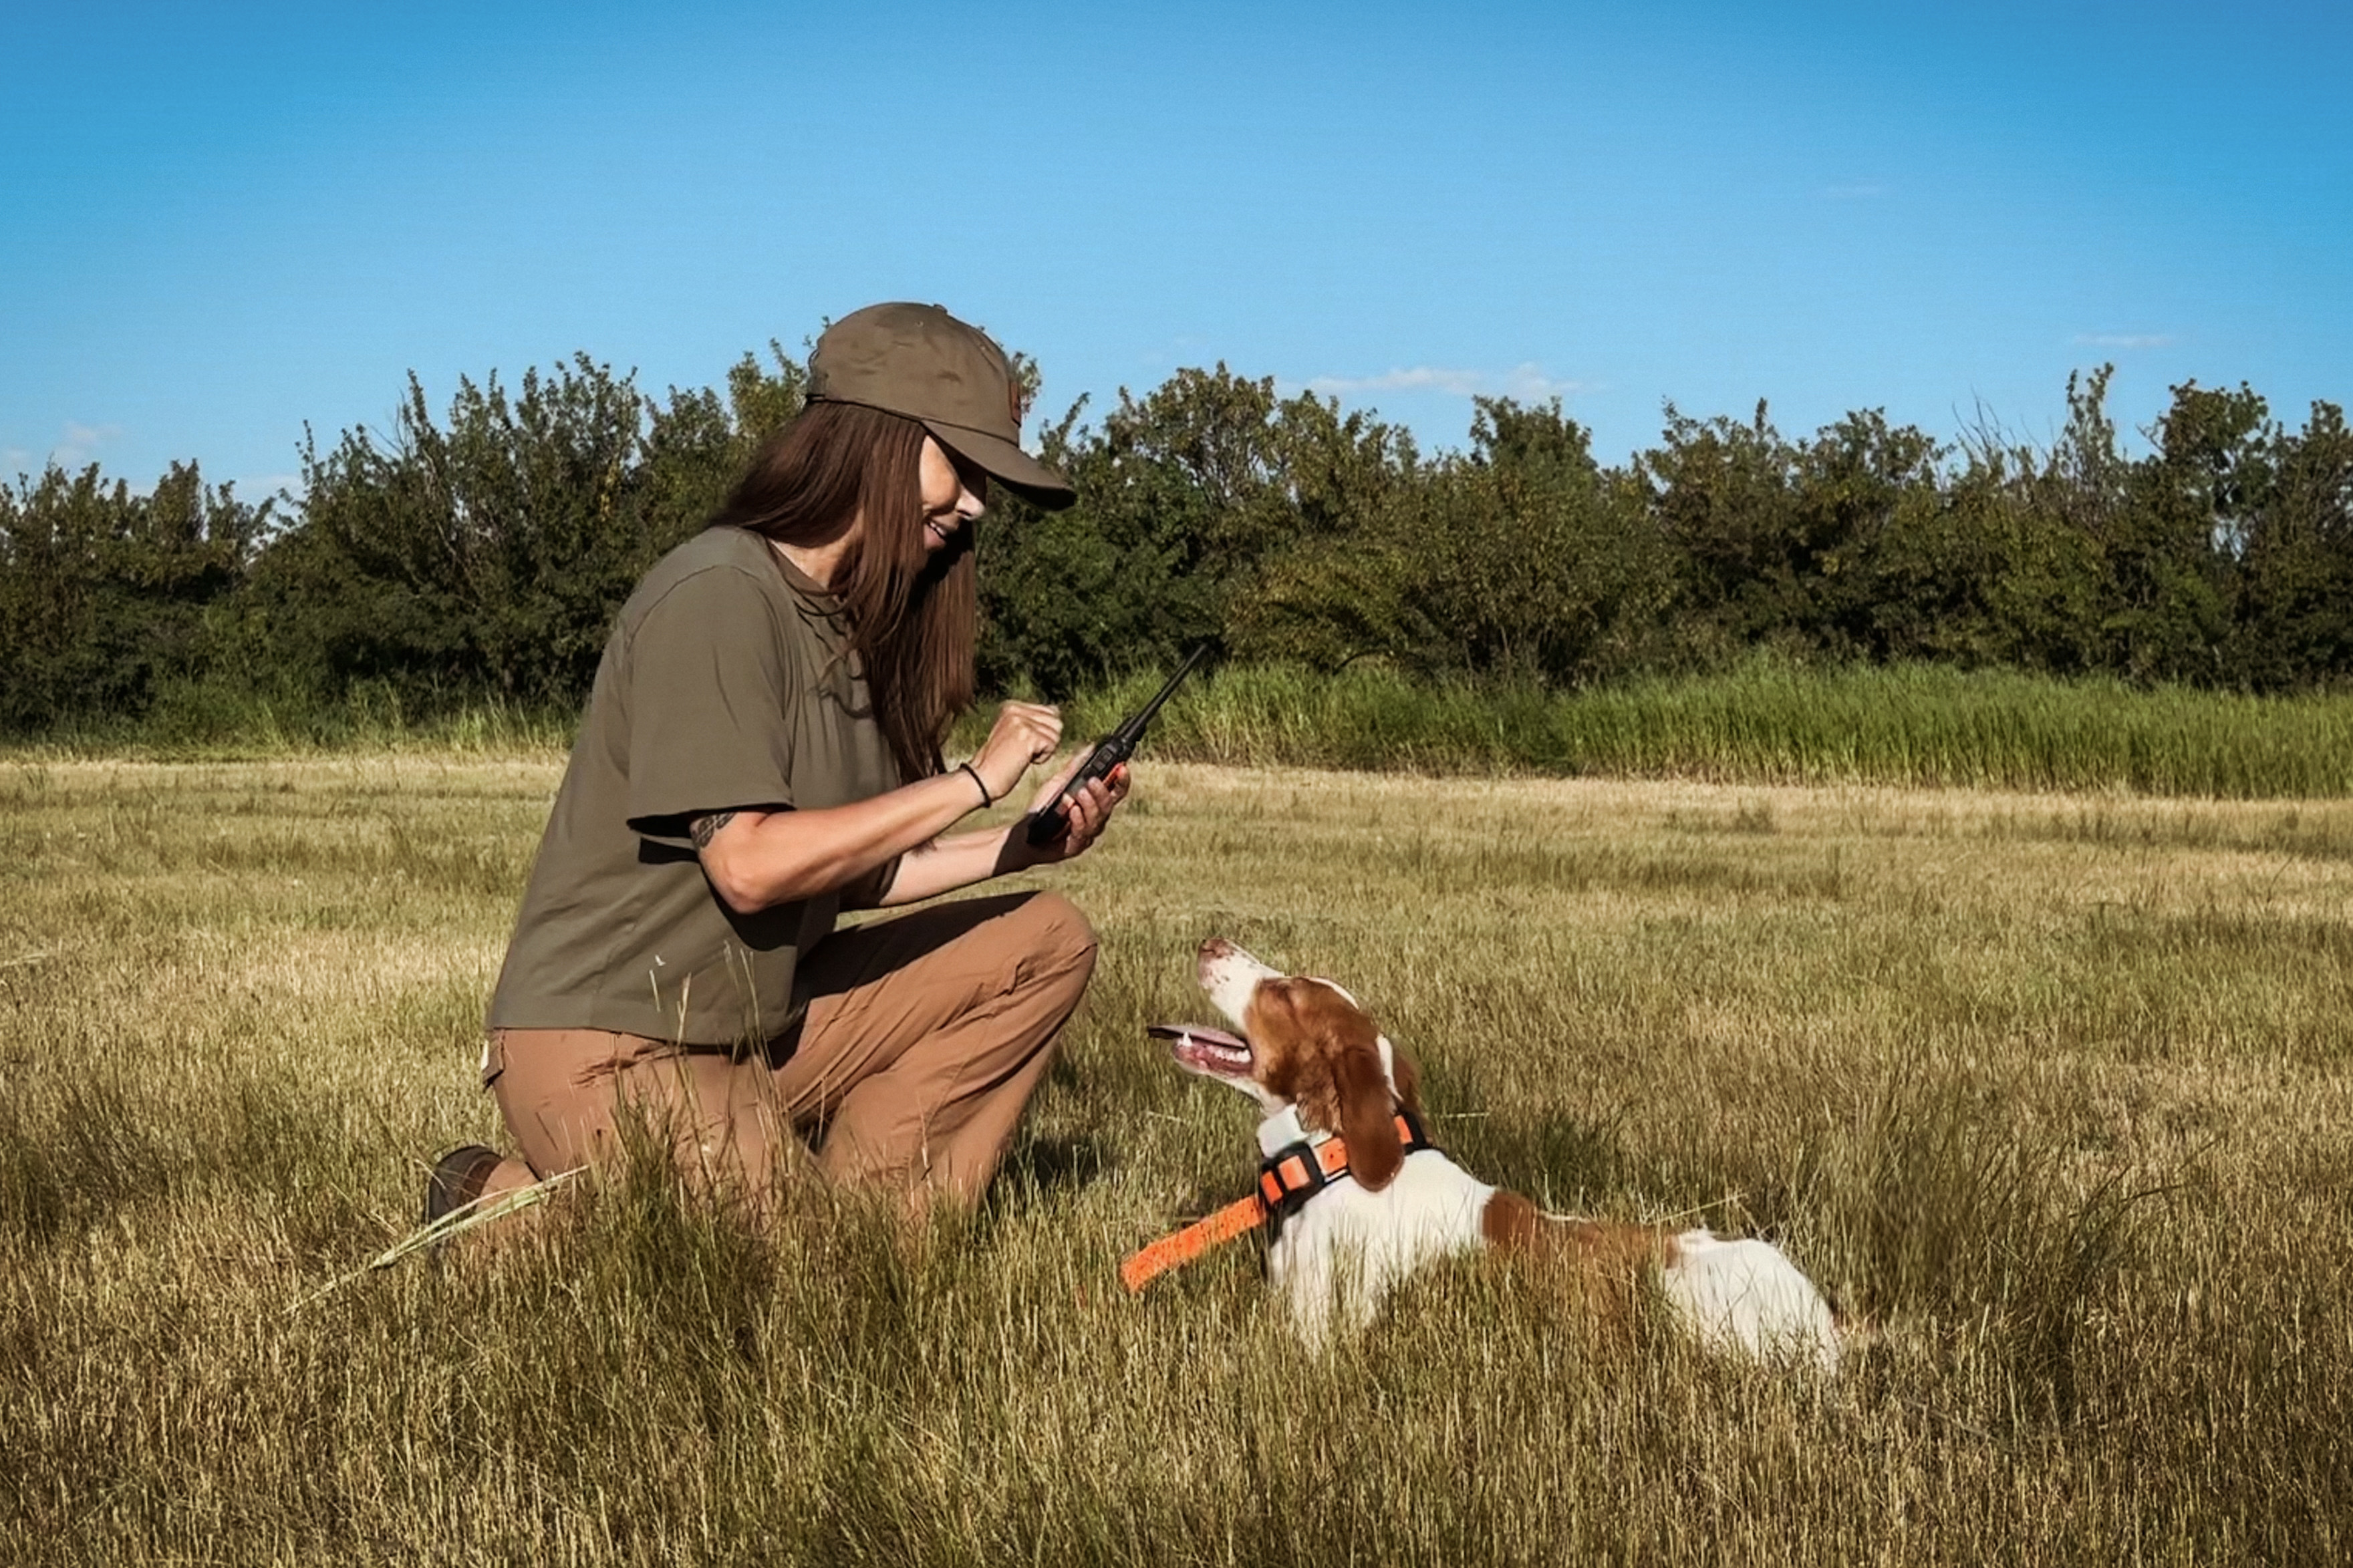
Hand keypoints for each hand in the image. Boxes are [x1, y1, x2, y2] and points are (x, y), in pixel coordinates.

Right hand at [971, 701, 1062, 804]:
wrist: (981, 780)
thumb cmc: (997, 763)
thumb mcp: (1012, 733)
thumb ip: (1032, 721)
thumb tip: (1056, 711)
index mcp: (1011, 706)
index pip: (1050, 711)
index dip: (1043, 732)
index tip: (1022, 744)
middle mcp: (1016, 710)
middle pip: (1056, 721)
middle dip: (1046, 740)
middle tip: (1023, 751)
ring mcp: (1022, 722)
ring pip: (1056, 734)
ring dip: (1044, 750)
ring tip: (1022, 755)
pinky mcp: (1028, 736)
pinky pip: (1052, 746)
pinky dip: (1042, 758)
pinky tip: (1023, 760)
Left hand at [1015, 755, 1129, 865]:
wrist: (1023, 833)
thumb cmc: (1043, 809)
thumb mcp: (1059, 783)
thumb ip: (1075, 767)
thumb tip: (1090, 746)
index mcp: (1095, 804)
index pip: (1116, 791)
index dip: (1122, 780)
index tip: (1122, 768)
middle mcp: (1095, 819)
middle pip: (1109, 806)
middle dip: (1102, 792)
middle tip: (1092, 781)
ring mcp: (1087, 835)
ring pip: (1097, 820)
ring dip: (1090, 805)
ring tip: (1079, 793)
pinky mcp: (1075, 847)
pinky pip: (1082, 834)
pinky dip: (1078, 820)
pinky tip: (1072, 811)